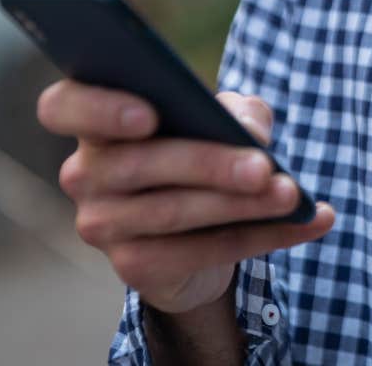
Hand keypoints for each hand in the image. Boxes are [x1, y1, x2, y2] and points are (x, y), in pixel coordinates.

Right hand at [38, 81, 334, 315]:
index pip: (61, 106)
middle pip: (136, 165)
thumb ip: (236, 110)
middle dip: (206, 163)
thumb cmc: (200, 150)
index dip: (99, 109)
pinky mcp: (133, 266)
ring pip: (171, 212)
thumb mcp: (220, 119)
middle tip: (261, 164)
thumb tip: (251, 130)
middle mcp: (83, 173)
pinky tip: (309, 221)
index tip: (150, 113)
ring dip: (241, 204)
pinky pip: (201, 251)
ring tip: (291, 193)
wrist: (195, 232)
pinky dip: (262, 236)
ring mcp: (101, 224)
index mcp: (92, 121)